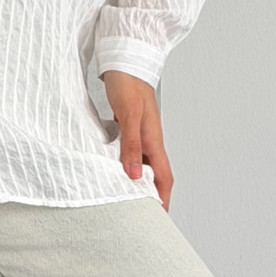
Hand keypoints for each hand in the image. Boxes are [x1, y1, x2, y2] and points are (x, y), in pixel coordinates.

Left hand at [101, 70, 172, 211]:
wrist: (123, 57)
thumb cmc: (128, 82)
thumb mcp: (129, 114)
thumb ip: (131, 145)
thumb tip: (135, 176)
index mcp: (153, 139)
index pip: (164, 176)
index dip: (162, 198)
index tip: (158, 218)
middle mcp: (149, 138)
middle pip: (155, 173)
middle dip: (151, 194)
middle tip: (141, 214)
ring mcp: (139, 131)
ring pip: (141, 162)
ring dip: (137, 179)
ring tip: (125, 195)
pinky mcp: (127, 124)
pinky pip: (129, 150)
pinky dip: (124, 162)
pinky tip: (111, 166)